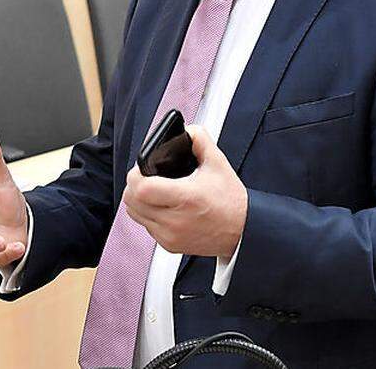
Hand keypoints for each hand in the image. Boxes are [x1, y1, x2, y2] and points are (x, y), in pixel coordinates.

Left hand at [122, 125, 247, 257]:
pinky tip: (160, 206)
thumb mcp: (218, 164)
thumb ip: (200, 140)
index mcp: (186, 197)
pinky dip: (147, 214)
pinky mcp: (169, 245)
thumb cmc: (231, 201)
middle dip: (134, 185)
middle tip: (145, 177)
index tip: (142, 168)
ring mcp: (170, 235)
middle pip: (132, 201)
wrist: (242, 231)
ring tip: (152, 191)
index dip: (136, 175)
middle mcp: (175, 220)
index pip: (142, 188)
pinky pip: (145, 226)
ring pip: (134, 214)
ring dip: (138, 200)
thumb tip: (186, 130)